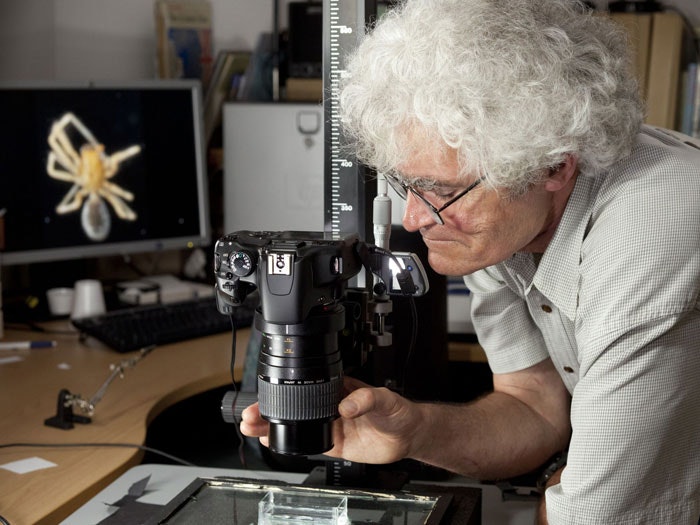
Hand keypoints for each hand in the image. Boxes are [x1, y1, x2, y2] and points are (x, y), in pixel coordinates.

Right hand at [240, 376, 423, 464]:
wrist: (407, 435)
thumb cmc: (397, 410)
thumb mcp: (384, 398)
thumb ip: (367, 398)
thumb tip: (347, 404)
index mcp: (337, 388)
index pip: (305, 387)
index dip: (284, 390)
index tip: (267, 393)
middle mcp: (329, 405)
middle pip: (293, 406)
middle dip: (268, 409)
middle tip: (250, 414)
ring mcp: (329, 424)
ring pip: (294, 425)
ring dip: (271, 426)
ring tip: (250, 427)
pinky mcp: (333, 444)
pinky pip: (307, 443)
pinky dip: (288, 443)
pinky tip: (272, 442)